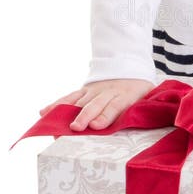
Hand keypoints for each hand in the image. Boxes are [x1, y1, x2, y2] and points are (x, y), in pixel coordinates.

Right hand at [39, 78, 154, 130]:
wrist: (131, 66)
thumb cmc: (140, 90)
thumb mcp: (147, 97)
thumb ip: (142, 109)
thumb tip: (145, 122)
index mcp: (125, 96)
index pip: (114, 107)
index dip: (105, 116)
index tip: (95, 126)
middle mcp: (107, 92)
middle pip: (94, 105)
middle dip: (84, 116)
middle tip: (75, 127)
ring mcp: (94, 90)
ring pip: (79, 101)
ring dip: (67, 113)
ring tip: (54, 123)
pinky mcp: (84, 90)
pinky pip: (70, 97)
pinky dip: (57, 104)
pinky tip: (44, 112)